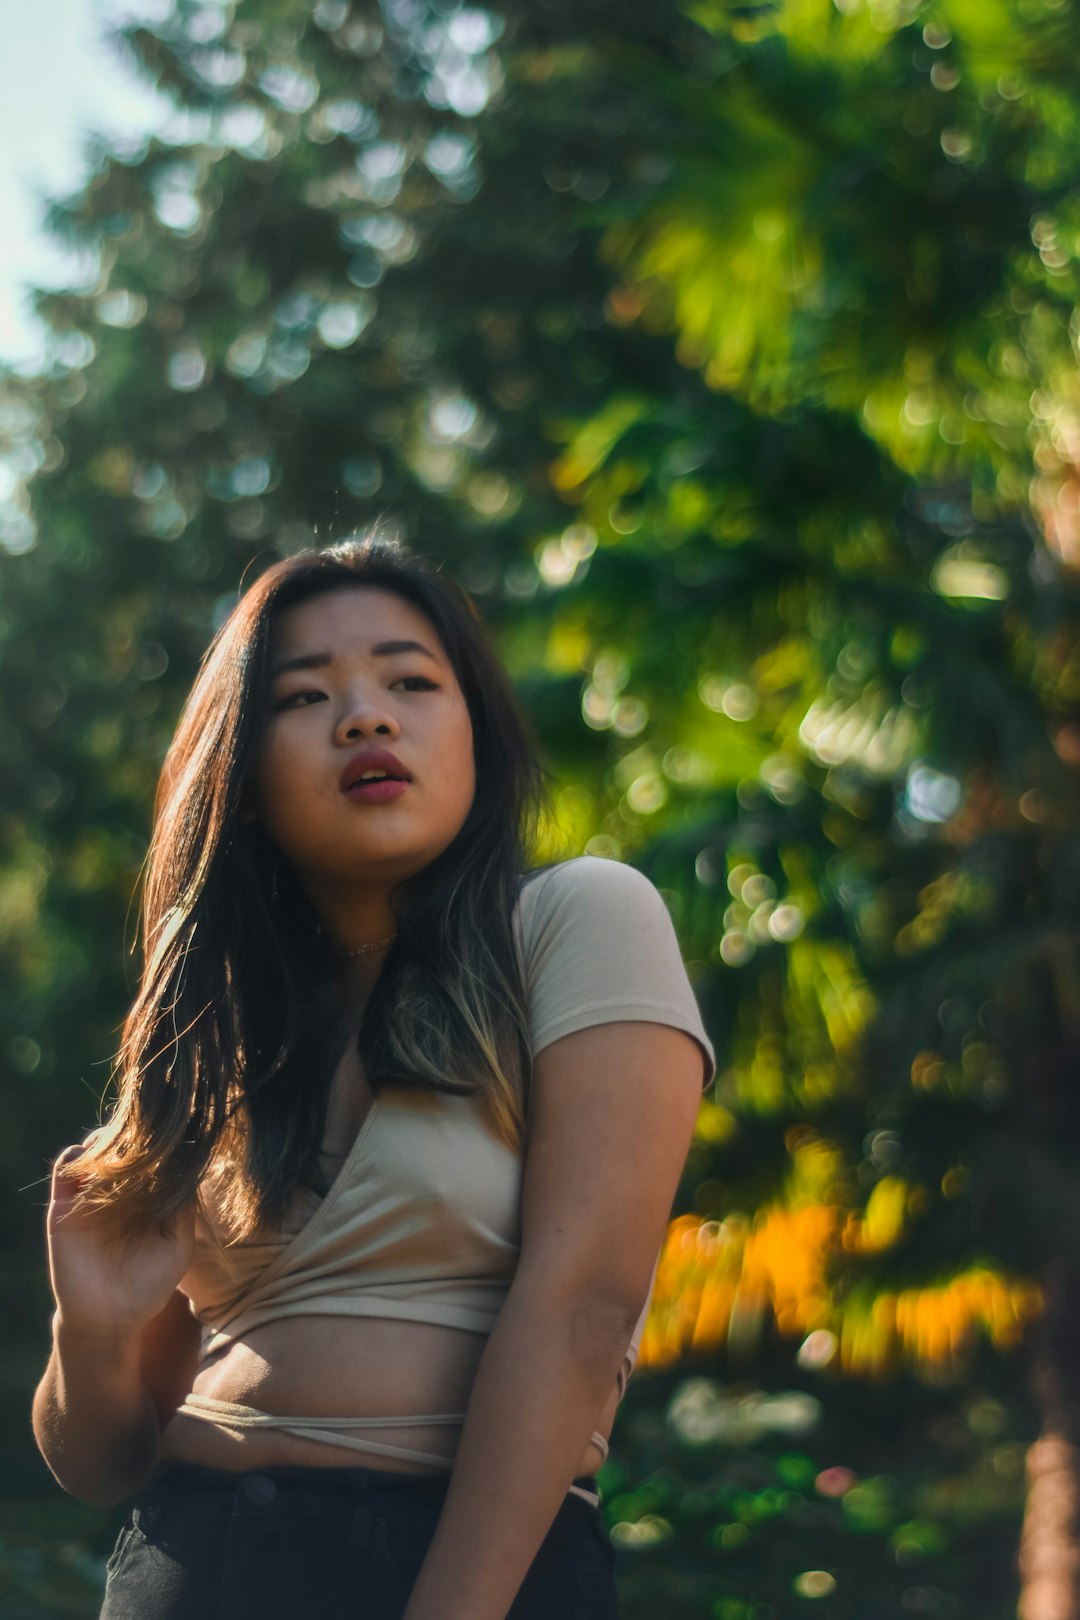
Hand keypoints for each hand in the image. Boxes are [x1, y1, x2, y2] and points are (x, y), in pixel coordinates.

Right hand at [45, 1132, 195, 1338]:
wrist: (106, 1319)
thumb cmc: (148, 1285)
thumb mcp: (178, 1245)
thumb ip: (184, 1209)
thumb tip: (192, 1168)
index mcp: (148, 1197)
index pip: (153, 1157)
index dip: (162, 1142)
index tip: (172, 1129)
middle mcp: (120, 1192)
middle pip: (124, 1146)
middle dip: (134, 1133)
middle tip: (145, 1130)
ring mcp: (91, 1195)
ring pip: (95, 1149)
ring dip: (105, 1138)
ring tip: (119, 1144)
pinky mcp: (64, 1205)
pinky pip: (65, 1169)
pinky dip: (76, 1156)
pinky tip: (92, 1160)